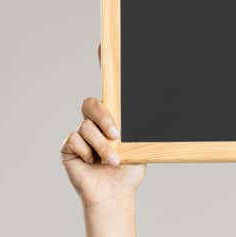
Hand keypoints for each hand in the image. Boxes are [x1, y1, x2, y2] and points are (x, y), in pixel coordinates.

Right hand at [59, 43, 146, 205]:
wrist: (115, 194)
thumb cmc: (129, 170)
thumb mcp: (141, 143)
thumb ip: (142, 125)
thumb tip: (167, 105)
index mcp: (111, 116)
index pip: (106, 85)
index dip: (102, 62)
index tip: (102, 43)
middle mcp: (93, 121)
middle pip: (90, 103)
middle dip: (104, 118)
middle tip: (117, 134)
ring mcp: (79, 133)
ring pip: (86, 126)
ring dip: (102, 146)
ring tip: (111, 161)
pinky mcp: (68, 146)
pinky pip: (75, 140)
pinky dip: (88, 153)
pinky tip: (93, 164)